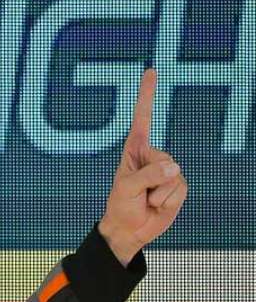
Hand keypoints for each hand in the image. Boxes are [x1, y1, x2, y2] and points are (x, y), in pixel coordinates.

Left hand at [99, 67, 187, 265]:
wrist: (130, 230)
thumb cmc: (121, 206)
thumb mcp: (125, 189)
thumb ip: (147, 176)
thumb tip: (174, 167)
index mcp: (134, 150)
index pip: (142, 119)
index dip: (147, 95)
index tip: (150, 71)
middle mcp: (152, 156)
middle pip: (164, 158)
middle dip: (151, 178)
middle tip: (138, 192)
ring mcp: (167, 171)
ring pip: (173, 176)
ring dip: (158, 193)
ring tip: (146, 200)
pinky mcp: (178, 185)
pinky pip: (179, 189)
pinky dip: (167, 201)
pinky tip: (157, 205)